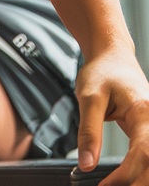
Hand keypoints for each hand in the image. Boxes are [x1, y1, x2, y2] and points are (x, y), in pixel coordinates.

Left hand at [76, 43, 148, 182]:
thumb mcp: (88, 97)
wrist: (113, 55)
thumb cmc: (102, 71)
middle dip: (135, 183)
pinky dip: (140, 173)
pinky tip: (124, 181)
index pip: (142, 153)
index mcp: (144, 111)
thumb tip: (86, 164)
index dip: (125, 176)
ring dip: (139, 180)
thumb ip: (88, 131)